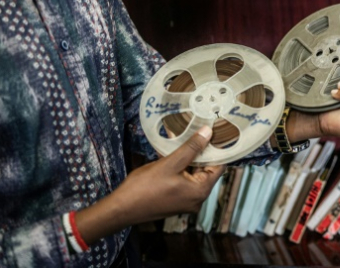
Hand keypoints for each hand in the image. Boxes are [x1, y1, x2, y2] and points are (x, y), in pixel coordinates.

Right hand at [75, 125, 223, 244]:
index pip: (219, 165)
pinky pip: (184, 179)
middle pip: (207, 169)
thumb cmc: (144, 187)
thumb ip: (191, 148)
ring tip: (183, 137)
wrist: (120, 209)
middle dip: (200, 150)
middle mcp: (198, 199)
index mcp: (201, 191)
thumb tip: (208, 132)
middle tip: (197, 130)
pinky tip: (172, 151)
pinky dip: (180, 166)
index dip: (217, 148)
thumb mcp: (170, 163)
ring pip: (194, 172)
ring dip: (188, 157)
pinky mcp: (177, 200)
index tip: (214, 131)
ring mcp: (187, 201)